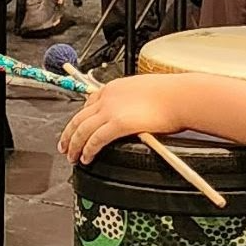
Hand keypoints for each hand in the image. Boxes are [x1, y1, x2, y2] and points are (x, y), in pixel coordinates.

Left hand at [58, 75, 186, 164]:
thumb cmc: (173, 95)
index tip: (76, 127)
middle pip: (79, 118)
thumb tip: (135, 112)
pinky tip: (86, 157)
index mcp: (114, 88)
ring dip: (74, 145)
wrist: (181, 97)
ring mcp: (111, 110)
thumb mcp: (146, 92)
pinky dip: (88, 150)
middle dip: (68, 134)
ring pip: (82, 130)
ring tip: (72, 157)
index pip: (88, 103)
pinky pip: (95, 140)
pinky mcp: (117, 124)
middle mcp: (108, 98)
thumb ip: (133, 102)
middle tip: (64, 146)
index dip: (79, 118)